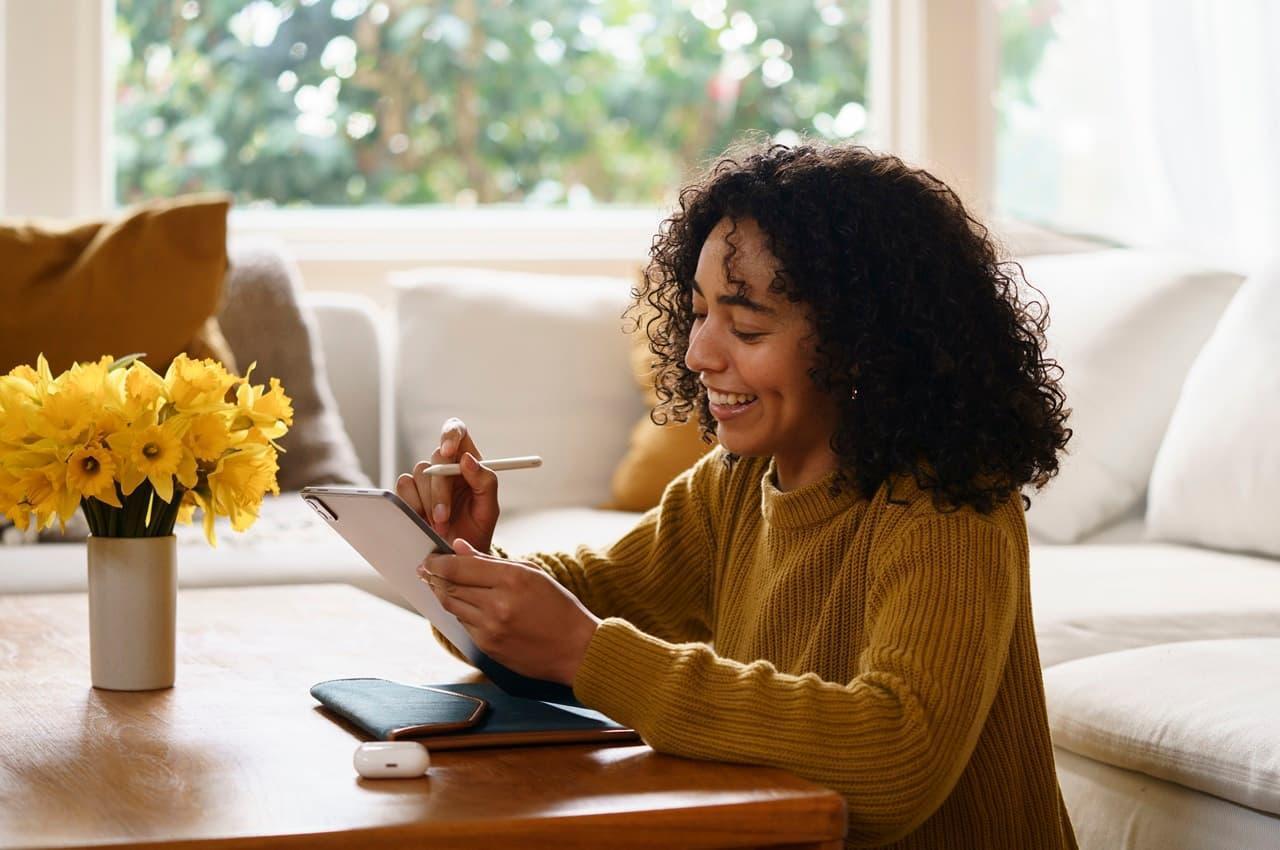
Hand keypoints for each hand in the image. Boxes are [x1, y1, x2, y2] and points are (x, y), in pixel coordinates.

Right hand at [396, 417, 498, 553]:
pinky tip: (423, 521)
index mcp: (468, 462)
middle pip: (436, 456)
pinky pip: (404, 486)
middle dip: (440, 489)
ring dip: (428, 502)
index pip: (458, 432)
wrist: (456, 554)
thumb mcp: (488, 508)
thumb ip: (485, 482)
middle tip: (443, 516)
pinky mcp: (409, 492)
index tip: (448, 451)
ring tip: (440, 525)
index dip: (450, 434)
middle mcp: (445, 465)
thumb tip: (467, 459)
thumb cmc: (476, 529)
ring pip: (419, 472)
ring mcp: (425, 478)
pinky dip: (413, 504)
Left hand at [419, 539, 600, 686]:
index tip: (429, 558)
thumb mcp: (532, 574)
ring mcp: (490, 629)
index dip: (438, 562)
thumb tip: (459, 547)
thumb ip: (492, 561)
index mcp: (512, 579)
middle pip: (449, 586)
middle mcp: (498, 604)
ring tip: (438, 584)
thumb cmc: (559, 607)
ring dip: (443, 593)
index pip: (459, 567)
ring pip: (451, 606)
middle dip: (434, 576)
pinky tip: (462, 604)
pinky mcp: (487, 647)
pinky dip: (459, 612)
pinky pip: (463, 624)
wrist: (576, 649)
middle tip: (425, 569)